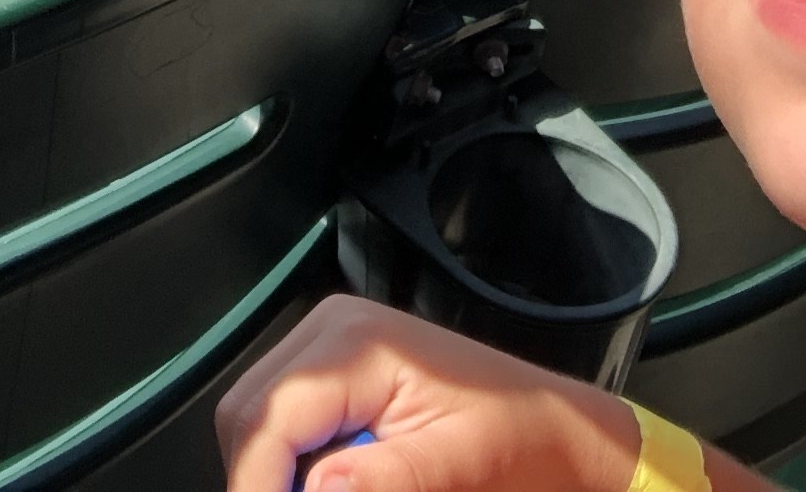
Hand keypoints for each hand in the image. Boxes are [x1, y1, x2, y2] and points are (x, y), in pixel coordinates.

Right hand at [215, 297, 643, 491]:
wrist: (558, 427)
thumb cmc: (523, 441)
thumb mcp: (459, 467)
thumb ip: (386, 480)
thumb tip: (315, 490)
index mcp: (359, 344)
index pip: (269, 419)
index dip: (259, 485)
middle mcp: (331, 330)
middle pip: (248, 417)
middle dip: (263, 480)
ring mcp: (329, 345)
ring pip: (256, 421)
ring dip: (278, 472)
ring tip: (324, 489)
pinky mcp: (336, 370)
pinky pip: (286, 422)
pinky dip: (296, 464)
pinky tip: (333, 480)